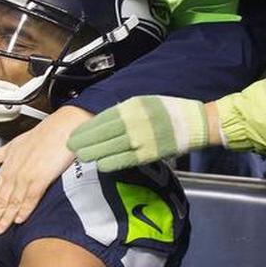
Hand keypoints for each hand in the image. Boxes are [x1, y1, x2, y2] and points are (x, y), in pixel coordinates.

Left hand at [0, 106, 90, 235]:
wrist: (62, 128)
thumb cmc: (41, 135)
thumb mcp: (15, 143)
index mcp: (8, 165)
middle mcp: (15, 172)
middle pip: (0, 199)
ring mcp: (27, 176)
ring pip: (13, 202)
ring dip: (5, 218)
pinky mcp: (41, 178)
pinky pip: (31, 198)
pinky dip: (25, 210)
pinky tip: (19, 220)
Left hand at [67, 96, 218, 171]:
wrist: (194, 121)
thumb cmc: (168, 110)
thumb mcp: (143, 102)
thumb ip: (123, 111)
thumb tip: (103, 120)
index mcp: (131, 107)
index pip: (101, 119)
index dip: (86, 128)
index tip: (74, 133)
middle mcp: (134, 121)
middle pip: (102, 133)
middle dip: (84, 141)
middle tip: (71, 146)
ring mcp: (142, 138)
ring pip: (110, 147)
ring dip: (94, 152)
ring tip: (81, 156)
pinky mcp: (150, 153)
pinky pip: (126, 159)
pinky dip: (111, 162)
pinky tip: (101, 164)